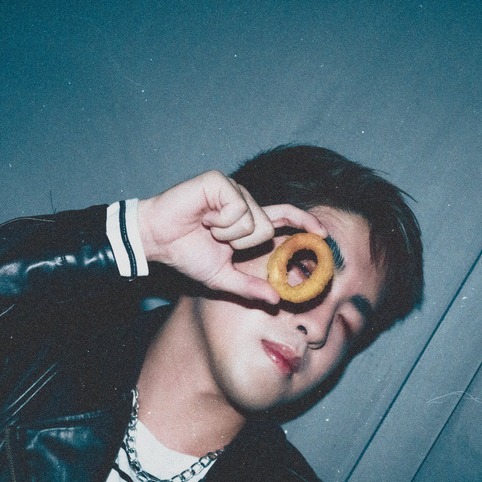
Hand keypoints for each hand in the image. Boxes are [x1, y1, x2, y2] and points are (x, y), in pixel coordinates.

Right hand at [137, 170, 326, 303]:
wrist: (157, 240)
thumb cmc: (187, 254)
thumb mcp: (222, 277)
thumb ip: (249, 287)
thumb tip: (277, 300)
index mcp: (248, 221)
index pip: (285, 217)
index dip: (306, 222)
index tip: (323, 234)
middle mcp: (245, 202)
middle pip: (267, 227)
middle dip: (240, 243)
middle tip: (216, 240)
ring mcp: (233, 190)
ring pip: (252, 219)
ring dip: (226, 233)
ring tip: (206, 227)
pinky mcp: (219, 181)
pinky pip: (236, 208)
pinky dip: (218, 221)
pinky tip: (202, 217)